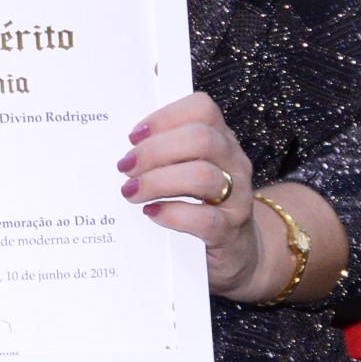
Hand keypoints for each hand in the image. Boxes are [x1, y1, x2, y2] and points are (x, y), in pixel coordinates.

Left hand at [118, 92, 260, 297]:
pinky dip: (173, 214)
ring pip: (202, 175)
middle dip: (155, 151)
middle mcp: (234, 164)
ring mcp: (237, 198)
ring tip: (132, 192)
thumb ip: (165, 155)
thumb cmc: (202, 206)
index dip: (164, 117)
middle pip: (201, 138)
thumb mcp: (189, 172)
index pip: (202, 109)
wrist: (238, 252)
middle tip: (126, 167)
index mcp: (222, 140)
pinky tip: (152, 213)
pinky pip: (205, 219)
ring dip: (157, 181)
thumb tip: (121, 152)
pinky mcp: (229, 233)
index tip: (133, 136)